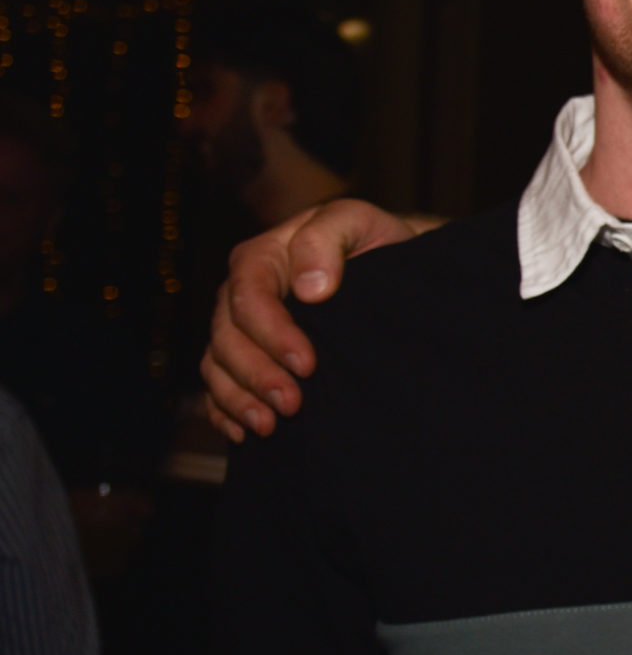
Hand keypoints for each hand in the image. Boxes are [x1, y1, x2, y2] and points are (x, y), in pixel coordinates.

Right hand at [200, 199, 430, 439]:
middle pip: (228, 336)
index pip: (250, 294)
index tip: (307, 364)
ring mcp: (241, 328)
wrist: (391, 266)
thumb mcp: (358, 222)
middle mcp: (243, 293)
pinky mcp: (246, 357)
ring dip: (239, 399)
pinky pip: (218, 388)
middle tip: (292, 404)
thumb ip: (328, 238)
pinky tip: (245, 432)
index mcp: (263, 257)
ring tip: (270, 425)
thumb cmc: (374, 241)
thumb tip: (310, 287)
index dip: (272, 332)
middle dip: (256, 374)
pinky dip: (225, 411)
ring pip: (218, 365)